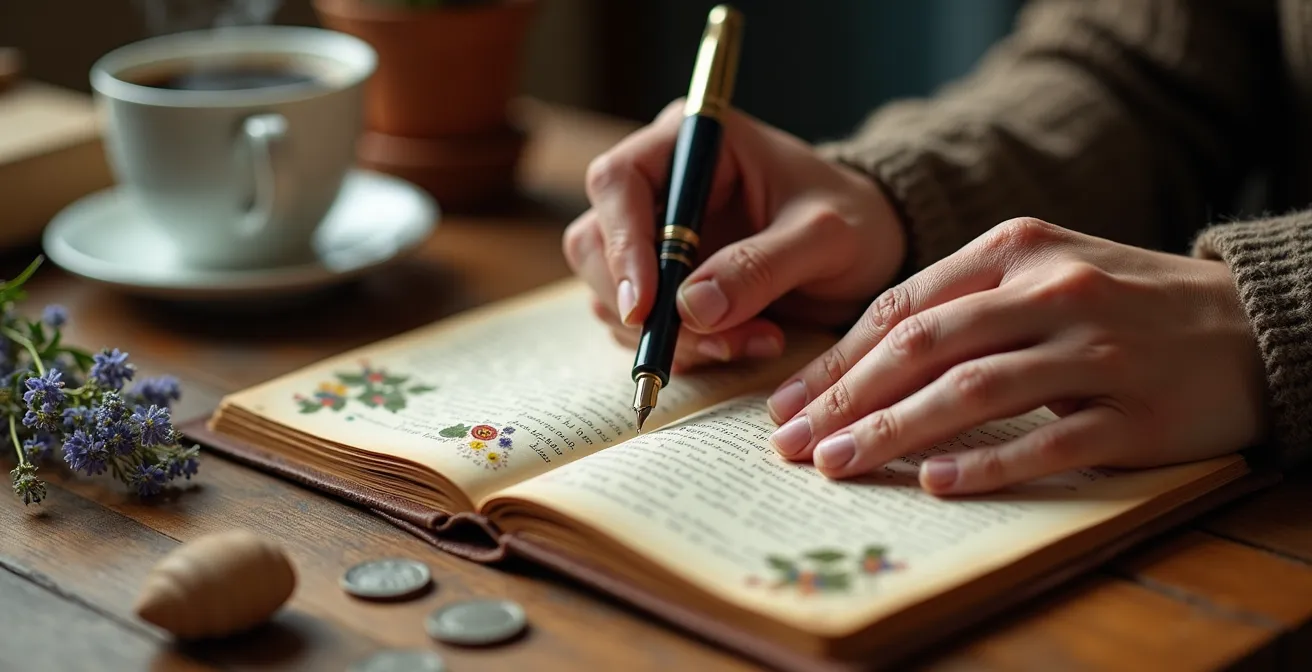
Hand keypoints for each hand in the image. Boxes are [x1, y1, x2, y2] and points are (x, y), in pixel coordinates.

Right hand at [563, 100, 905, 370]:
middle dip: (644, 305)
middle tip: (707, 341)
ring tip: (753, 341)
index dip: (622, 243)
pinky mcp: (663, 283)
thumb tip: (691, 308)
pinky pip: (643, 325)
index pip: (619, 181)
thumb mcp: (824, 237)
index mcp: (692, 143)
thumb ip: (761, 266)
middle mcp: (660, 185)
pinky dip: (685, 348)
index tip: (646, 305)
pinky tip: (746, 344)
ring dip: (670, 336)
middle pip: (595, 243)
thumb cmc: (854, 220)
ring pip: (613, 294)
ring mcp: (654, 237)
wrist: (871, 249)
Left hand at [765, 217, 1267, 494]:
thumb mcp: (1043, 272)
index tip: (788, 404)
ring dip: (894, 432)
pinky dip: (988, 462)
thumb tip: (860, 363)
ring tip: (839, 465)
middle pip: (924, 347)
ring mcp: (1096, 350)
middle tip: (794, 445)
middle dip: (845, 399)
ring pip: (973, 391)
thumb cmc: (1125, 302)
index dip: (836, 361)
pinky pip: (1050, 440)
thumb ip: (962, 302)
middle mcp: (1051, 291)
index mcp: (1017, 250)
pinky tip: (935, 481)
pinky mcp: (1136, 412)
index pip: (902, 308)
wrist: (1249, 323)